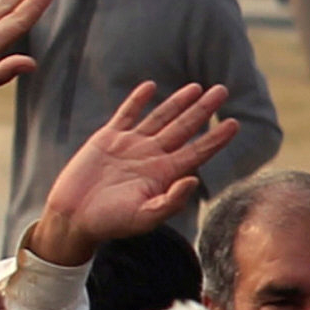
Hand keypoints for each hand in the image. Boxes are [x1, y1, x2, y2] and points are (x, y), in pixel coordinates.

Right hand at [32, 81, 239, 265]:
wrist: (75, 217)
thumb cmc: (111, 223)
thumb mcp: (145, 217)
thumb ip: (171, 201)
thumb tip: (194, 180)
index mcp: (165, 174)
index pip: (198, 151)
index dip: (216, 138)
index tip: (235, 123)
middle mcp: (152, 157)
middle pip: (184, 127)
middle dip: (203, 109)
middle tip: (223, 90)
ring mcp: (131, 146)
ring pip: (160, 117)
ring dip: (178, 101)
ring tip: (197, 87)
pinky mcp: (107, 139)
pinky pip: (126, 114)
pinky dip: (138, 100)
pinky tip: (151, 86)